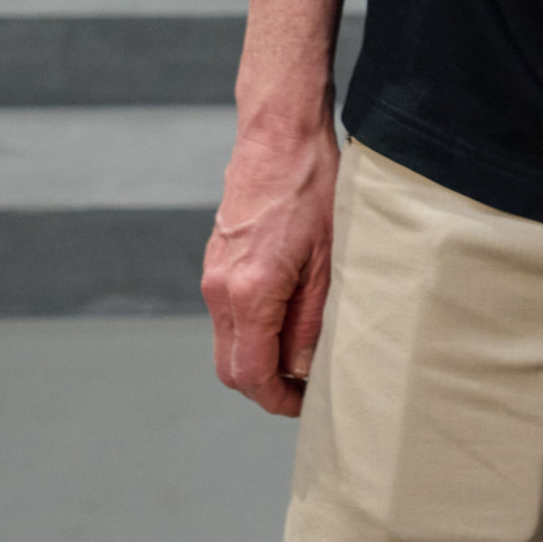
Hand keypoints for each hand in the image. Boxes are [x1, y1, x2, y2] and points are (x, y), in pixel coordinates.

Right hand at [203, 118, 339, 416]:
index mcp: (248, 292)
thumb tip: (304, 369)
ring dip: (259, 358)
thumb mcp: (329, 260)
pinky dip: (252, 331)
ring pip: (228, 342)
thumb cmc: (312, 187)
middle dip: (266, 387)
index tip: (305, 407)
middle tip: (307, 390)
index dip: (278, 400)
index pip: (251, 374)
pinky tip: (287, 320)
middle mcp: (220, 288)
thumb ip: (312, 321)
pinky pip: (228, 315)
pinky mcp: (217, 261)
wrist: (278, 134)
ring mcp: (213, 274)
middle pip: (231, 368)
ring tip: (304, 354)